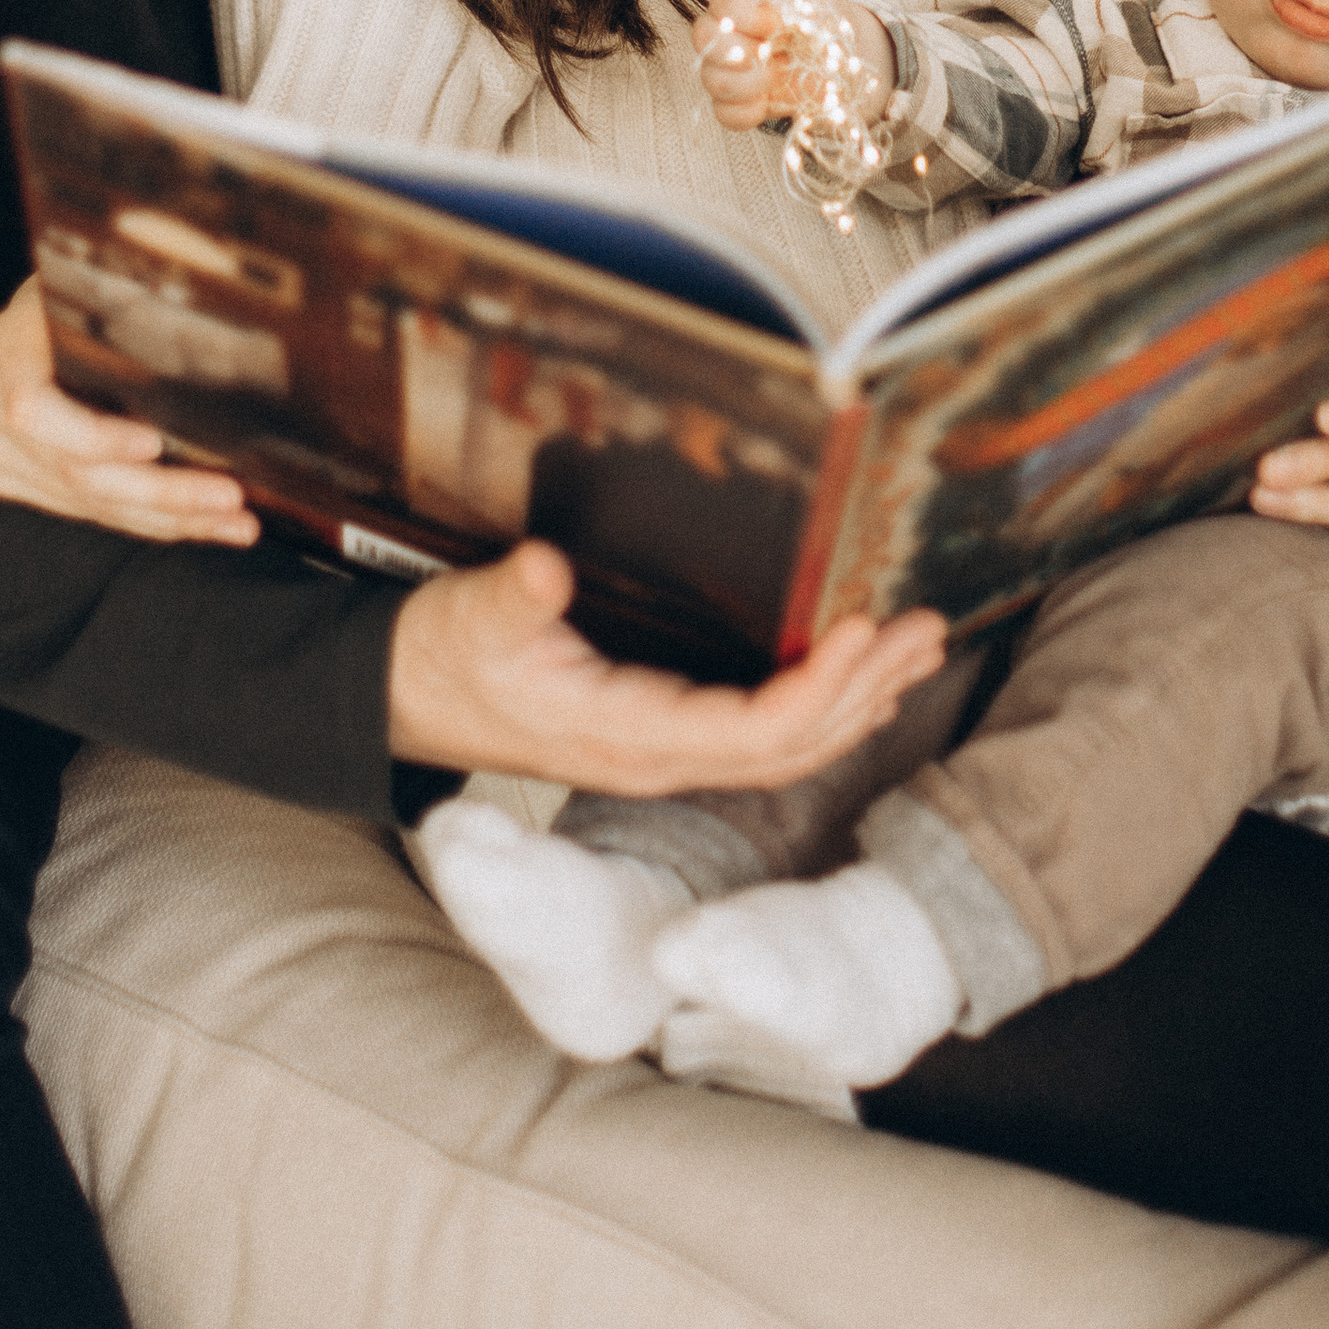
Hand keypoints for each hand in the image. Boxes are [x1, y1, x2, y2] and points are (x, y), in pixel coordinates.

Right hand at [0, 275, 261, 547]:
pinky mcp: (17, 482)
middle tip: (231, 499)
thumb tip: (215, 316)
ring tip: (235, 524)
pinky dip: (148, 521)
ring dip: (170, 519)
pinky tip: (200, 524)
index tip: (154, 441)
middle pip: (75, 472)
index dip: (92, 435)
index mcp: (4, 350)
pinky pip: (88, 512)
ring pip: (89, 504)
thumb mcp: (98, 283)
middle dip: (162, 492)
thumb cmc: (81, 294)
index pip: (32, 407)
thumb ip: (131, 305)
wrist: (36, 320)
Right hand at [387, 539, 945, 790]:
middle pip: (790, 743)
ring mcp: (666, 755)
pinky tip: (859, 678)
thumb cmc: (443, 658)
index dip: (812, 689)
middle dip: (863, 686)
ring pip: (789, 746)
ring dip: (860, 696)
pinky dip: (825, 705)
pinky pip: (766, 737)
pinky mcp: (667, 737)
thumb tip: (544, 570)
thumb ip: (511, 599)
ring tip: (919, 645)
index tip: (857, 631)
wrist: (406, 700)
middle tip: (923, 628)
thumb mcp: (468, 618)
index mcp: (624, 735)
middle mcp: (659, 758)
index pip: (746, 732)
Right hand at [693, 0, 892, 133]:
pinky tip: (770, 100)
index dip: (753, 19)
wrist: (837, 50)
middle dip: (744, 53)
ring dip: (753, 83)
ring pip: (712, 80)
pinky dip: (750, 112)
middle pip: (703, 39)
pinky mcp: (736, 100)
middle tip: (776, 56)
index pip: (725, 3)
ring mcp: (724, 67)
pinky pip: (725, 114)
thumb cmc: (818, 14)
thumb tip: (772, 20)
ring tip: (782, 74)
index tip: (783, 27)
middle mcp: (723, 29)